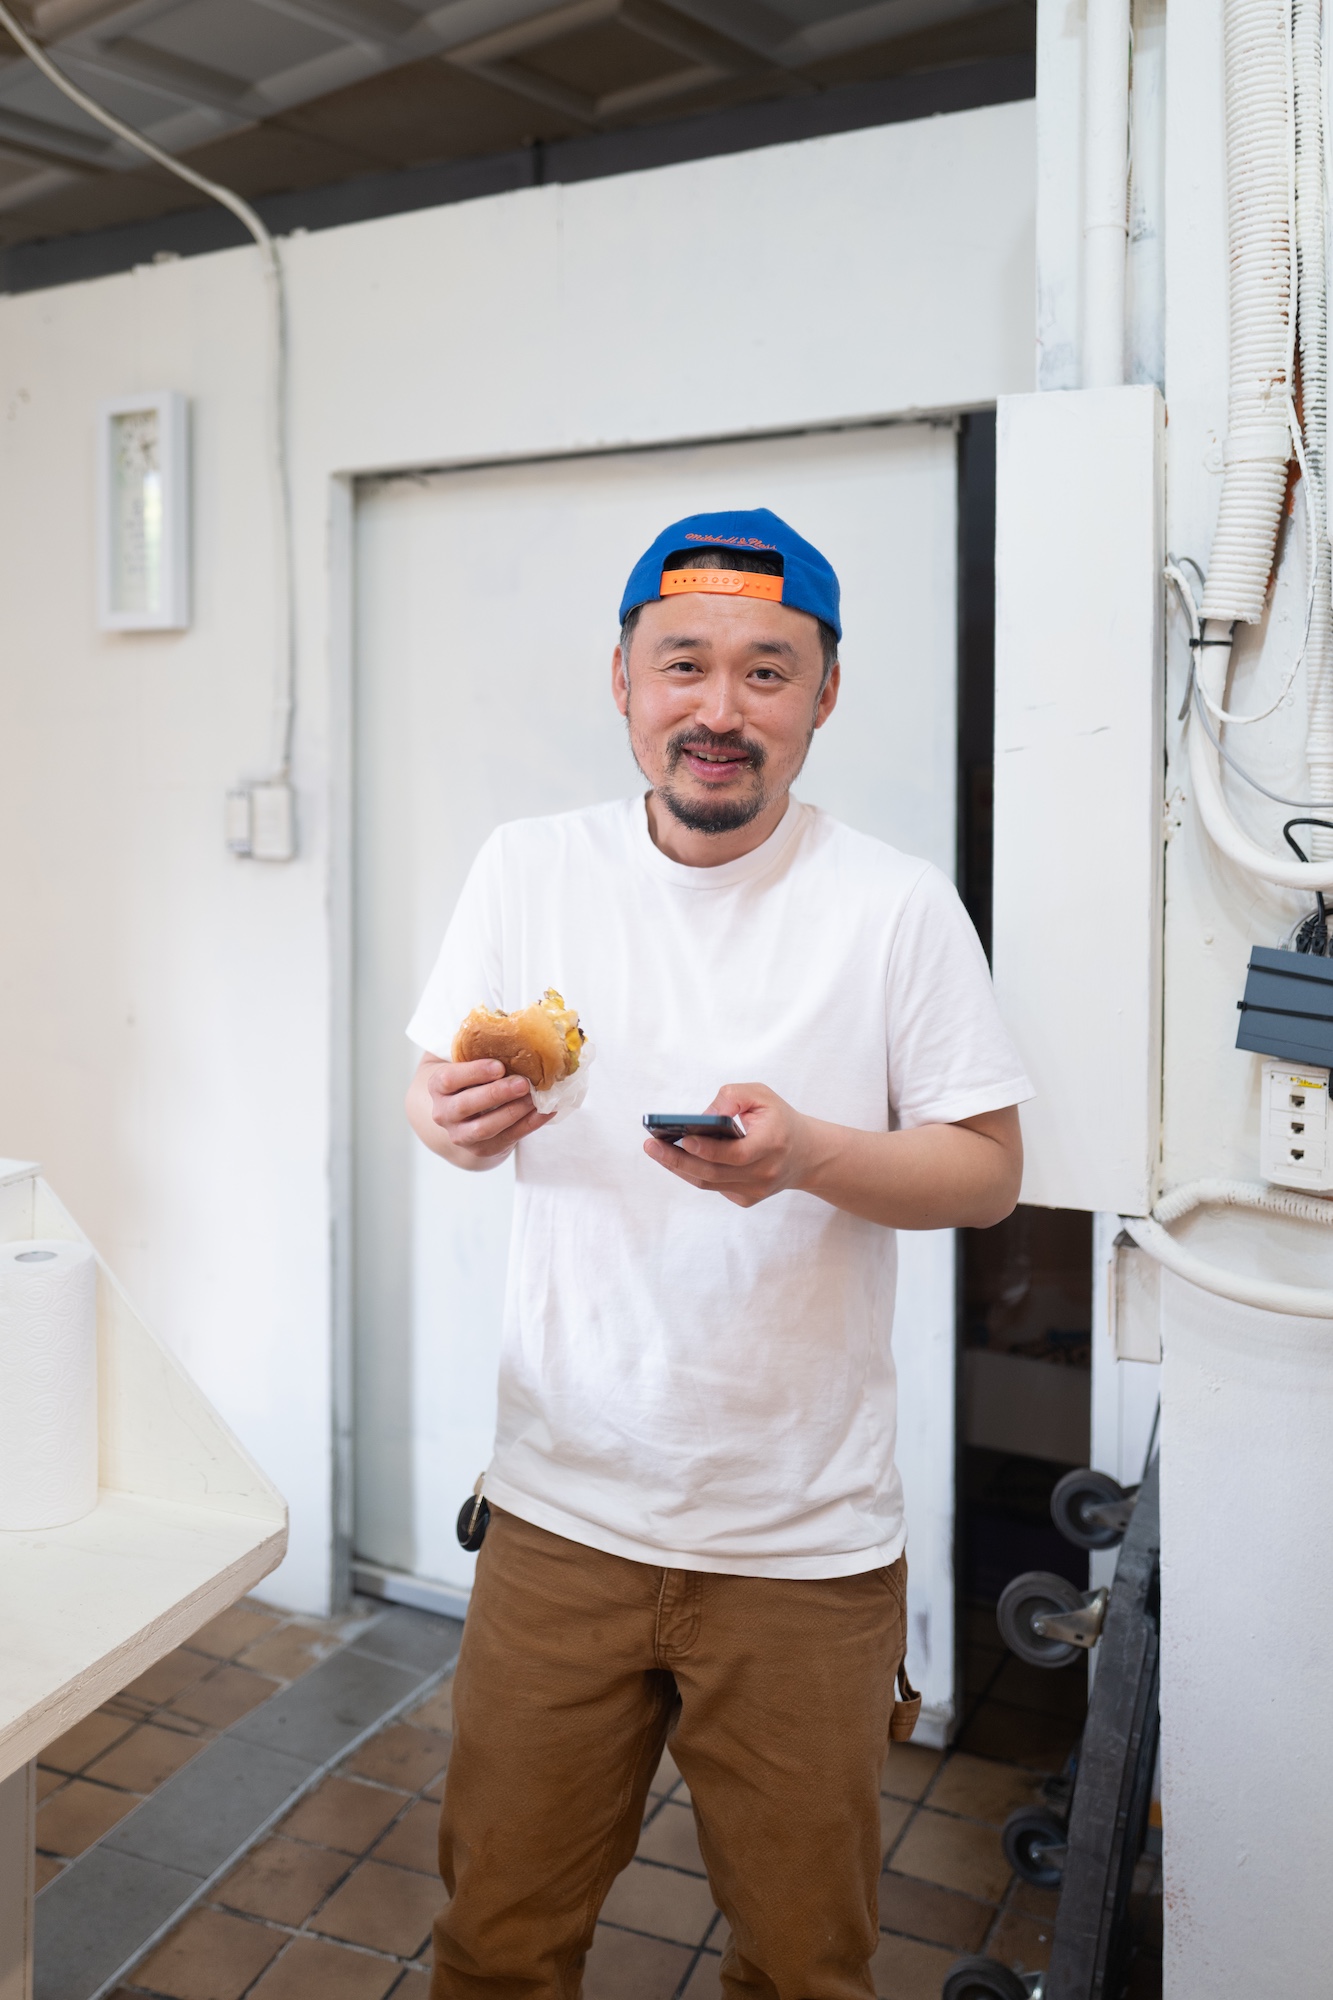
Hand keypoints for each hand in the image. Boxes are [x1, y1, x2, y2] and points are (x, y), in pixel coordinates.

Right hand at [420, 1057, 552, 1159]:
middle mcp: (444, 1113)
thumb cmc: (467, 1082)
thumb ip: (477, 1049)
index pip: (449, 1079)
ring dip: (512, 1112)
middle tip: (523, 1083)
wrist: (459, 1120)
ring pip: (484, 1128)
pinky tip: (546, 1111)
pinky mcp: (483, 1149)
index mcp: (438, 1087)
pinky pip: (508, 1139)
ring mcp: (461, 1135)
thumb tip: (511, 1020)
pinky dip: (529, 1125)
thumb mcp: (463, 1065)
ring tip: (534, 1098)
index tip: (498, 1066)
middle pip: (466, 1105)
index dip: (473, 1073)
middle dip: (496, 1094)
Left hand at [643, 1083, 811, 1207]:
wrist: (806, 1154)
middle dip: (678, 1159)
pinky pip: (713, 1187)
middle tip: (651, 1145)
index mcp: (772, 1144)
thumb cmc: (779, 1119)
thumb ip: (732, 1097)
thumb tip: (700, 1117)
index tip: (682, 1137)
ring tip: (655, 1150)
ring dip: (679, 1167)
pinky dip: (692, 1172)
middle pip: (714, 1173)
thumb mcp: (762, 1095)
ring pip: (709, 1183)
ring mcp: (755, 1190)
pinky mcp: (746, 1199)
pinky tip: (676, 1157)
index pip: (736, 1154)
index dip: (708, 1149)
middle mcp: (765, 1172)